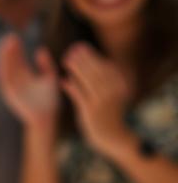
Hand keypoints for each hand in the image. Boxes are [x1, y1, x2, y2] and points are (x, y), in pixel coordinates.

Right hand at [0, 35, 59, 128]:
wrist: (46, 117)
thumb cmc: (49, 101)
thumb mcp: (50, 79)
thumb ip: (46, 65)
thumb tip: (41, 50)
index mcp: (25, 77)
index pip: (18, 60)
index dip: (16, 49)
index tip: (14, 36)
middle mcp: (17, 81)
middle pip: (11, 63)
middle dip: (10, 51)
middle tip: (9, 37)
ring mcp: (12, 87)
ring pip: (6, 69)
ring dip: (6, 57)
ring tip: (7, 45)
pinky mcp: (10, 93)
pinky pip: (4, 78)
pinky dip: (3, 68)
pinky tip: (5, 58)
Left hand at [61, 43, 131, 157]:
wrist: (112, 136)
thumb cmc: (107, 114)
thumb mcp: (107, 95)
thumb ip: (98, 81)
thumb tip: (88, 63)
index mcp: (119, 86)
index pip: (105, 65)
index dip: (92, 54)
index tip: (80, 46)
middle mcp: (113, 92)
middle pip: (96, 70)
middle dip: (83, 58)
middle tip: (71, 49)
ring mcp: (102, 102)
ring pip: (88, 81)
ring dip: (77, 69)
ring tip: (66, 59)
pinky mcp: (91, 112)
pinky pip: (80, 96)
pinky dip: (71, 87)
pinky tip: (63, 80)